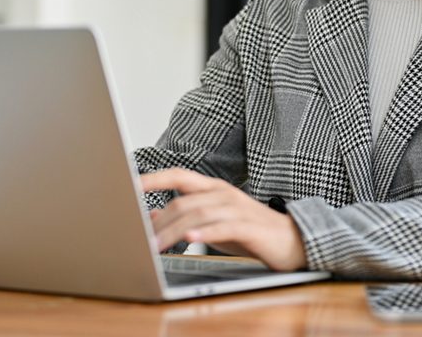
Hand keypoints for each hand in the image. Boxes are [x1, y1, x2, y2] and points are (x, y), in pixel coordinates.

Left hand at [139, 168, 307, 271]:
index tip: (129, 183)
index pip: (179, 176)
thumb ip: (186, 218)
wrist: (292, 241)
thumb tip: (152, 219)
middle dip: (159, 222)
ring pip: (198, 214)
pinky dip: (205, 232)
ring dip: (174, 231)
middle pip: (183, 201)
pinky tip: (191, 238)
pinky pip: (224, 227)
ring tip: (156, 246)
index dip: (154, 178)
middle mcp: (224, 193)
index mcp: (213, 189)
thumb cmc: (250, 233)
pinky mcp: (250, 227)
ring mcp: (238, 208)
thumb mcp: (213, 223)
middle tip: (139, 239)